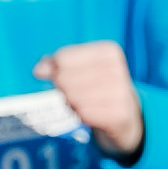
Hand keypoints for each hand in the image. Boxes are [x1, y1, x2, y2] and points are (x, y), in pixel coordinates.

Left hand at [35, 41, 144, 158]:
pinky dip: (80, 117)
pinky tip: (88, 114)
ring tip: (80, 104)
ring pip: (73, 98)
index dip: (54, 70)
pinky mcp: (120, 115)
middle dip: (62, 90)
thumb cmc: (98, 88)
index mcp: (109, 52)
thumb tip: (39, 71)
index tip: (59, 77)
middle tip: (71, 95)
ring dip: (71, 105)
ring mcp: (121, 92)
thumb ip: (57, 65)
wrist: (127, 115)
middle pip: (65, 79)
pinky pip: (84, 114)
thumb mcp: (81, 69)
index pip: (64, 58)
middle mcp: (118, 69)